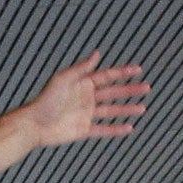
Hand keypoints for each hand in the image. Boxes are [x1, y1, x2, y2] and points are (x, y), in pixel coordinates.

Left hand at [21, 52, 149, 146]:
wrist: (34, 124)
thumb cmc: (46, 99)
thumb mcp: (64, 79)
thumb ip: (82, 68)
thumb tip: (97, 53)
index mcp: (83, 84)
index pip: (107, 76)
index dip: (122, 73)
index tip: (138, 70)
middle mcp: (86, 98)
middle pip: (113, 92)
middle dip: (130, 90)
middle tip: (147, 88)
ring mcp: (86, 115)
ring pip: (111, 111)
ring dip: (127, 109)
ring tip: (142, 108)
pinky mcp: (83, 130)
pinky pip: (103, 129)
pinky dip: (116, 129)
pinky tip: (129, 127)